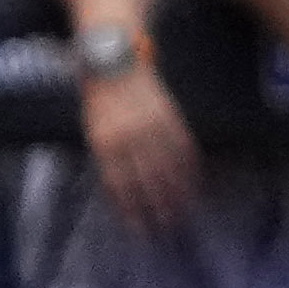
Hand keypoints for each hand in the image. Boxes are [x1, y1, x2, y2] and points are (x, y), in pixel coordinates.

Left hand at [79, 56, 194, 226]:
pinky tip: (195, 183)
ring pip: (169, 168)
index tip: (140, 228)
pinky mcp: (169, 116)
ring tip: (184, 211)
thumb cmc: (99, 98)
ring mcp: (152, 126)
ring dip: (178, 193)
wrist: (111, 60)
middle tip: (167, 227)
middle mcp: (130, 137)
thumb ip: (107, 157)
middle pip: (148, 181)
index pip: (121, 185)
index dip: (132, 209)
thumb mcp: (93, 129)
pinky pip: (183, 148)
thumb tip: (123, 190)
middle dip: (159, 207)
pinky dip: (190, 168)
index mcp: (105, 142)